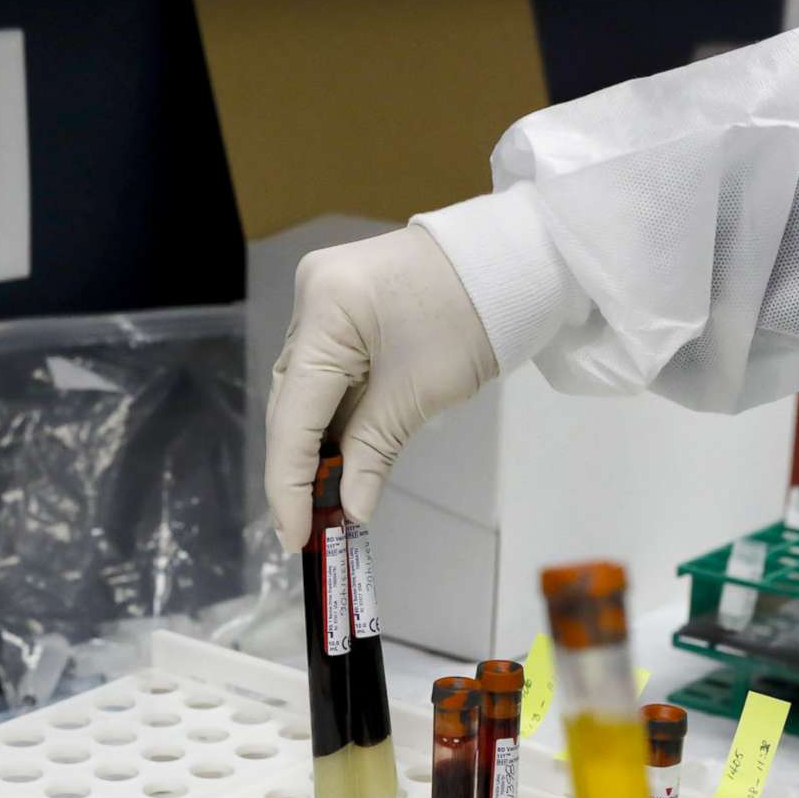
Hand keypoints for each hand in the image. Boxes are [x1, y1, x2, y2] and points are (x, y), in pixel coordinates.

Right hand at [266, 227, 498, 548]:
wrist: (510, 262)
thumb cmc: (474, 317)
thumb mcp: (419, 393)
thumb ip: (372, 452)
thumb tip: (350, 508)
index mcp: (325, 312)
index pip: (292, 415)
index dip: (289, 484)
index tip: (293, 536)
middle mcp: (310, 299)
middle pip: (290, 401)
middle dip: (298, 468)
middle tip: (307, 526)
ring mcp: (322, 299)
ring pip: (305, 389)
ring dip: (315, 444)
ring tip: (323, 499)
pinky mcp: (341, 306)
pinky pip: (325, 372)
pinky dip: (333, 416)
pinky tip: (338, 456)